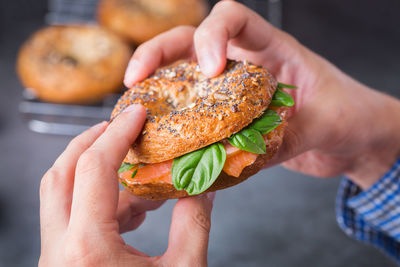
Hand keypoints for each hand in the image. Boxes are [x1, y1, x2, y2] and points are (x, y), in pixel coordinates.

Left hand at [39, 104, 214, 265]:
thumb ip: (194, 225)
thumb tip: (202, 188)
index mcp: (88, 248)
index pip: (95, 169)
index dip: (119, 133)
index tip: (137, 114)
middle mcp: (60, 251)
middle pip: (60, 176)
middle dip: (89, 142)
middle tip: (116, 126)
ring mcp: (56, 258)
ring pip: (62, 198)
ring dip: (98, 177)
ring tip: (138, 174)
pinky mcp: (63, 264)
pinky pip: (72, 222)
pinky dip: (101, 205)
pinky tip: (134, 210)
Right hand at [124, 0, 399, 189]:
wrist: (355, 137)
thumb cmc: (349, 115)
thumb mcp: (325, 121)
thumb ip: (284, 135)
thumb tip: (238, 156)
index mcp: (272, 49)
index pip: (232, 18)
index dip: (212, 34)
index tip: (209, 68)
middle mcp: (245, 64)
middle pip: (190, 42)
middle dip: (158, 54)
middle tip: (136, 79)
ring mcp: (234, 92)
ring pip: (185, 78)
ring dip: (157, 88)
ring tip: (136, 107)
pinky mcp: (232, 120)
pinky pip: (197, 117)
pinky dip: (177, 127)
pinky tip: (163, 143)